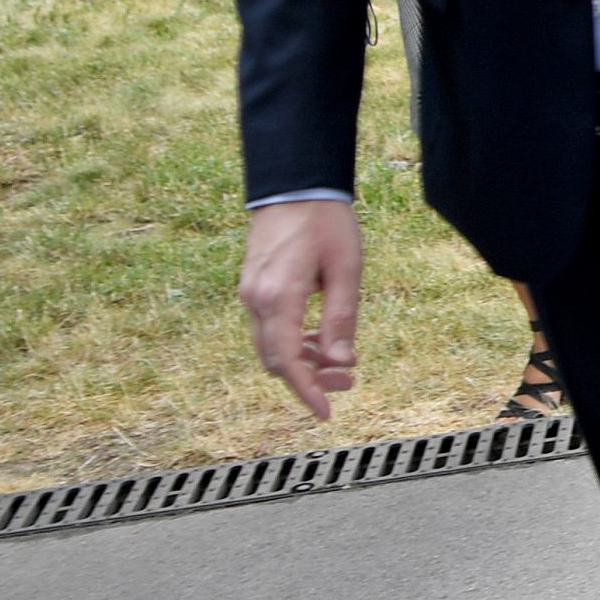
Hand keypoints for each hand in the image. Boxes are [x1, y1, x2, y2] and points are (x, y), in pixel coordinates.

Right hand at [240, 198, 365, 418]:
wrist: (294, 186)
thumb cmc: (326, 223)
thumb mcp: (346, 270)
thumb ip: (342, 318)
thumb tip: (342, 362)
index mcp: (277, 298)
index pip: (287, 360)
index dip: (306, 391)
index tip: (326, 413)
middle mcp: (255, 301)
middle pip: (276, 359)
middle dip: (310, 378)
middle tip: (349, 381)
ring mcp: (250, 295)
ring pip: (271, 346)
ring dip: (303, 361)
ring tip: (342, 362)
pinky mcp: (253, 289)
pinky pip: (269, 328)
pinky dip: (293, 342)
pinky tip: (322, 340)